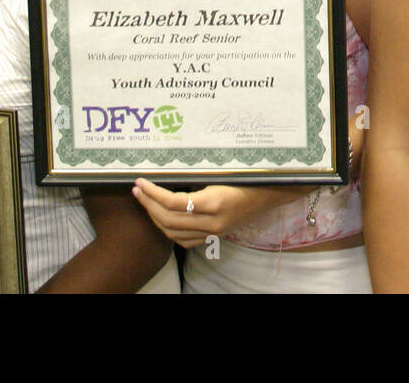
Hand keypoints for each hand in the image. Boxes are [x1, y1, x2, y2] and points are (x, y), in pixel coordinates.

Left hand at [131, 180, 309, 247]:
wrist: (271, 193)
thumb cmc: (249, 175)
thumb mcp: (223, 170)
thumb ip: (197, 175)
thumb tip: (166, 168)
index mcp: (215, 202)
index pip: (173, 203)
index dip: (153, 193)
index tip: (140, 182)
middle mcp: (213, 222)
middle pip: (169, 220)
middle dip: (149, 205)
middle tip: (137, 190)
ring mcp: (214, 232)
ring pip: (174, 233)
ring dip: (156, 217)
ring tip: (145, 201)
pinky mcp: (215, 236)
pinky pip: (185, 240)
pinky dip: (169, 230)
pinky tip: (163, 217)